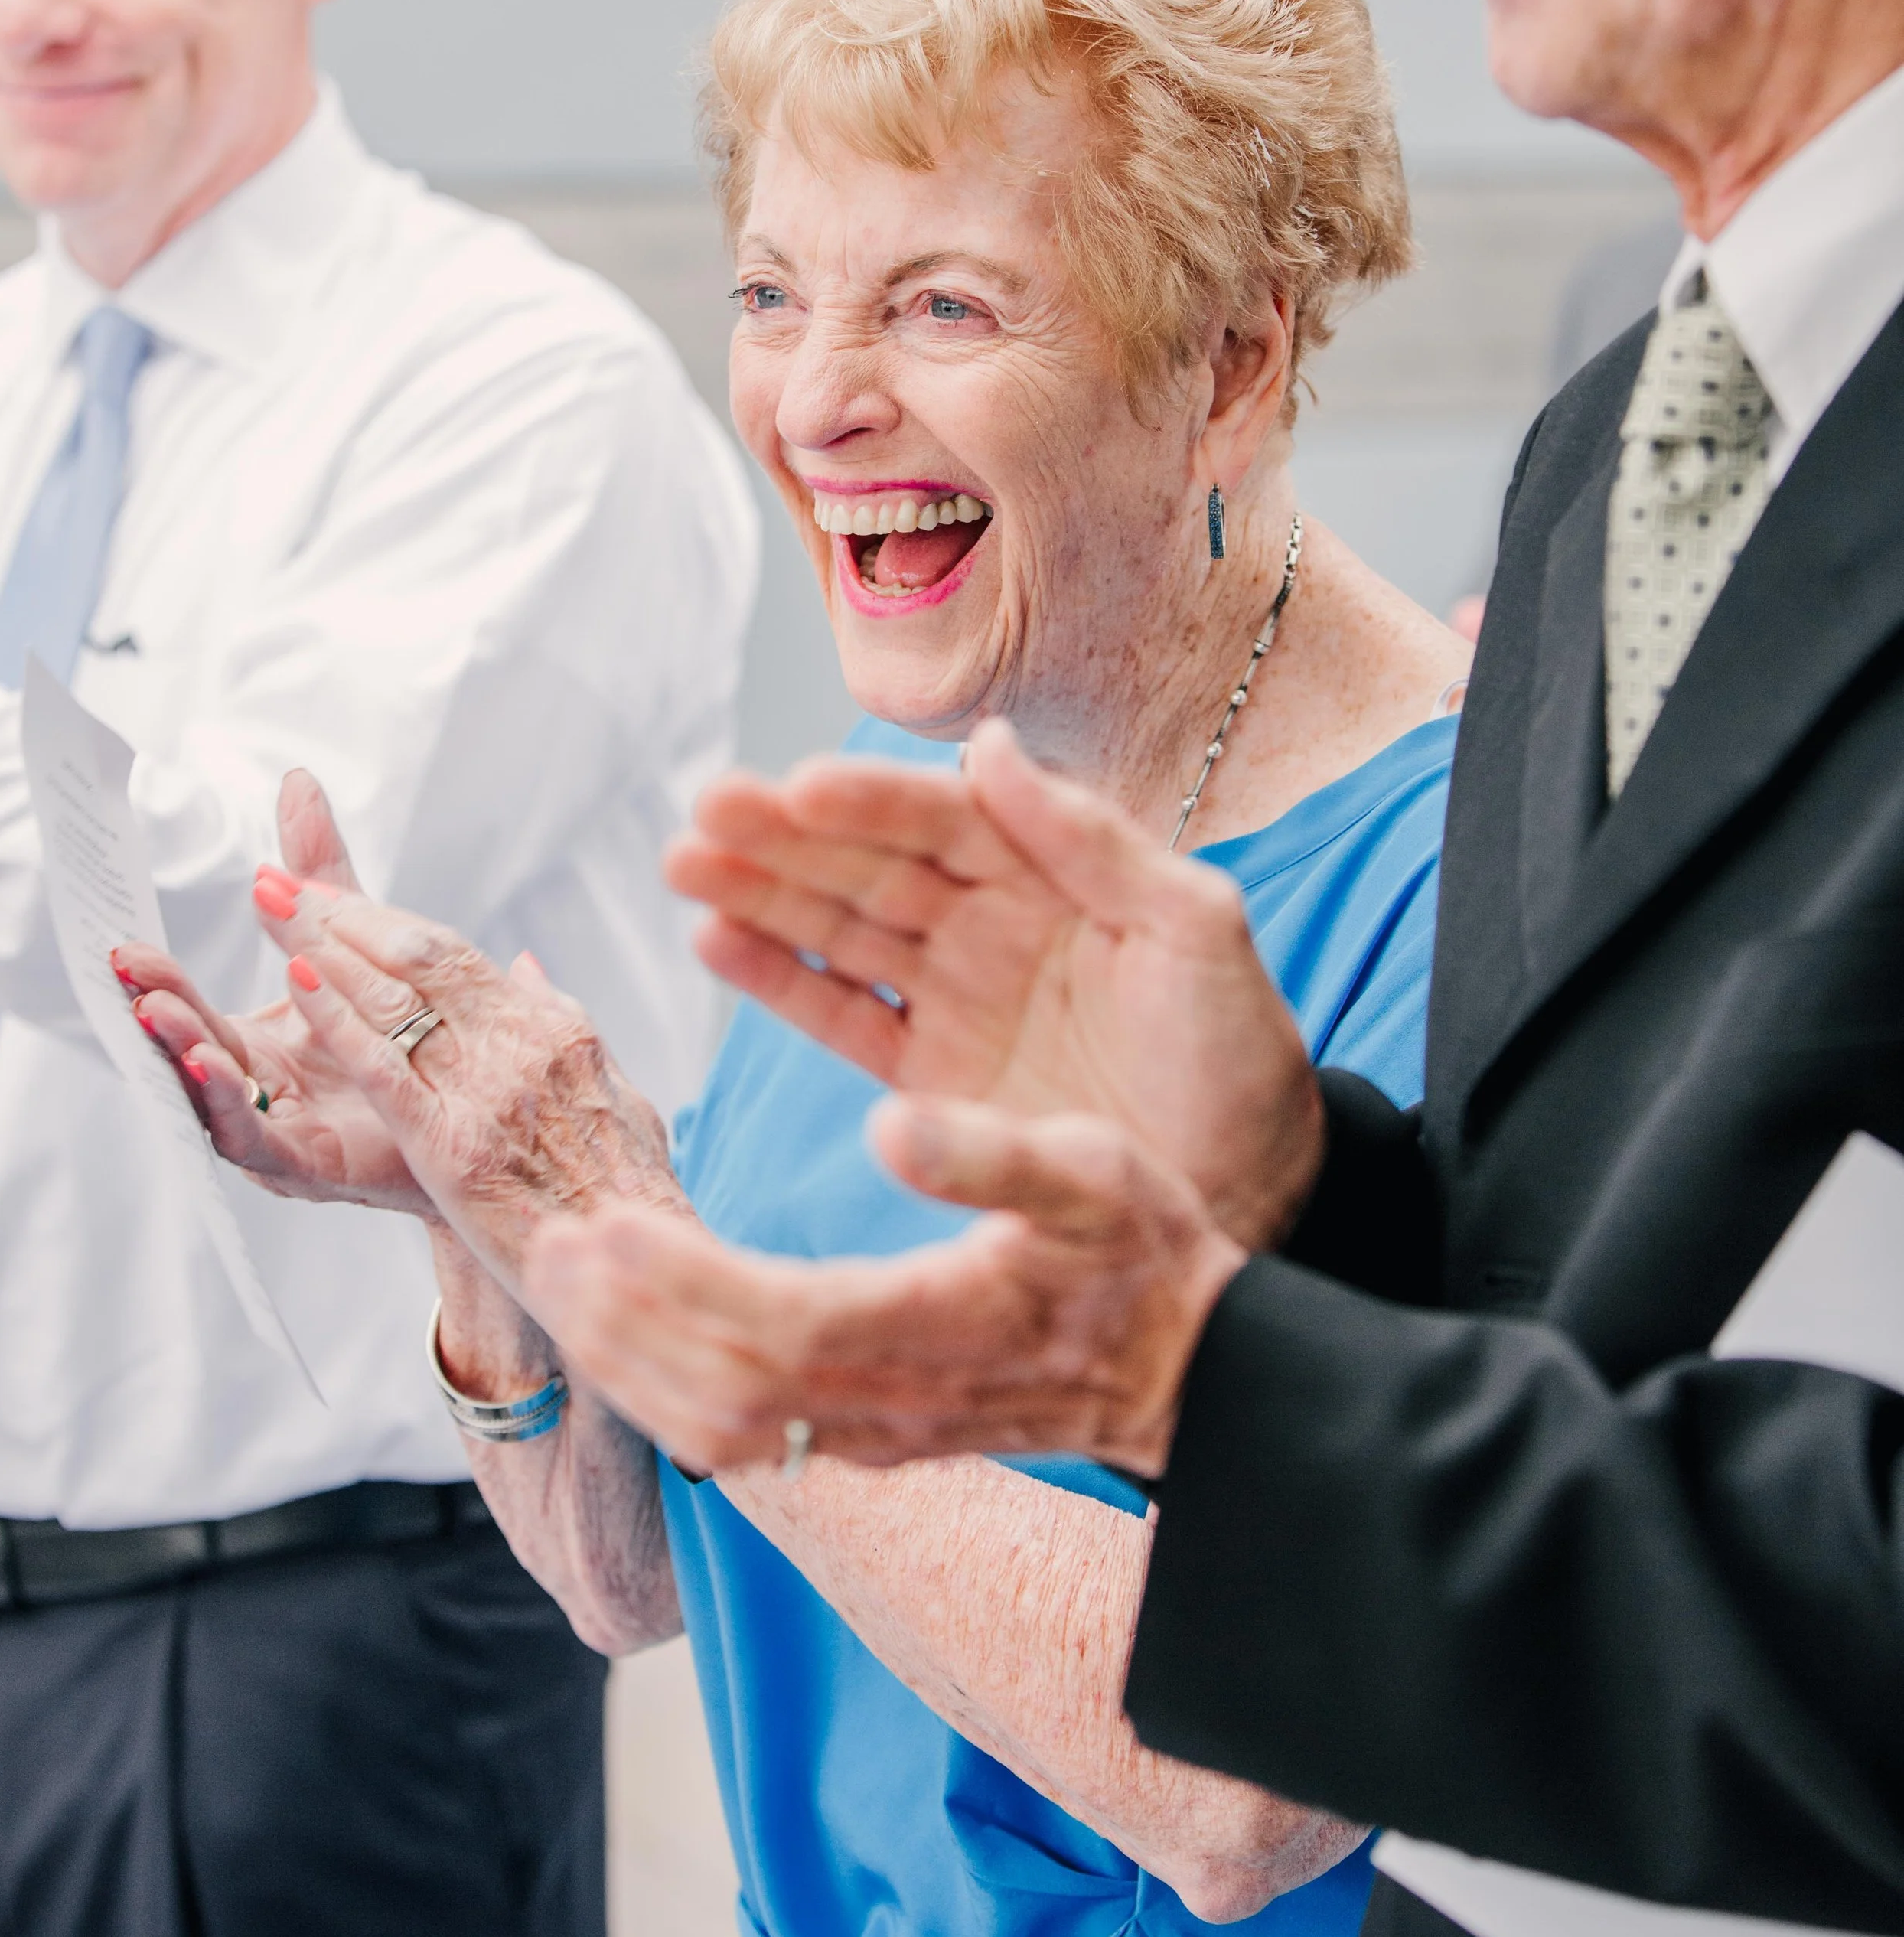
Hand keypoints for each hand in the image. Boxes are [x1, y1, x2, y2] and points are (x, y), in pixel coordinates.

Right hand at [120, 771, 431, 1213]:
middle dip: (159, 1013)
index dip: (160, 980)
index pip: (194, 1011)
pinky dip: (235, 1105)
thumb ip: (318, 875)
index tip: (126, 945)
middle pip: (194, 1052)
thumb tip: (297, 782)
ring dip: (187, 1057)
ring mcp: (279, 1135)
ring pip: (215, 1100)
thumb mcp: (353, 944)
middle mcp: (256, 1093)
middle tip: (132, 973)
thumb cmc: (397, 1038)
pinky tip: (222, 1067)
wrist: (471, 1124)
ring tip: (162, 1016)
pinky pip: (263, 1138)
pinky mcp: (311, 1169)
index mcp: (255, 1046)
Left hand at [243, 865, 684, 1282]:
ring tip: (271, 905)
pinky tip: (297, 983)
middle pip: (418, 957)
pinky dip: (338, 1018)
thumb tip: (525, 968)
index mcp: (557, 1030)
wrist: (650, 1267)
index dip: (385, 919)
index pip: (457, 955)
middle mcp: (522, 1045)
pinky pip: (386, 1067)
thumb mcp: (615, 1095)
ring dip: (324, 945)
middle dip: (343, 913)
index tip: (331, 893)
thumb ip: (564, 1027)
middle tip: (280, 880)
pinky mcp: (455, 1146)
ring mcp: (488, 1092)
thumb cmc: (633, 1195)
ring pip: (395, 997)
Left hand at [526, 1094, 1245, 1480]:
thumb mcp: (1096, 1174)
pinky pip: (747, 1435)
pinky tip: (636, 1333)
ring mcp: (877, 1433)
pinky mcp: (873, 1438)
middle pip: (720, 1392)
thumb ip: (995, 1152)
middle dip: (624, 1326)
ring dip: (634, 1362)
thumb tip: (890, 1122)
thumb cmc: (1144, 1260)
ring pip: (722, 1429)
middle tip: (551, 1247)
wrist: (1192, 1376)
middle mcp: (891, 1401)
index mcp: (937, 1324)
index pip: (774, 1324)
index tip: (605, 1226)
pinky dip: (672, 1388)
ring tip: (571, 1286)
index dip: (679, 1285)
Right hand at [667, 720, 1323, 1249]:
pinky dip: (778, 980)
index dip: (872, 803)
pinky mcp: (929, 1079)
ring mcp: (954, 997)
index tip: (799, 786)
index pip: (945, 819)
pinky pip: (842, 1015)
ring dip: (761, 893)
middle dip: (787, 837)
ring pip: (840, 930)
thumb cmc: (1241, 1056)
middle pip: (873, 865)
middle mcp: (992, 922)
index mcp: (1055, 873)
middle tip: (707, 809)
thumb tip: (988, 746)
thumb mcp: (1193, 931)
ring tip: (685, 862)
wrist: (1250, 1190)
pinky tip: (714, 940)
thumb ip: (1093, 840)